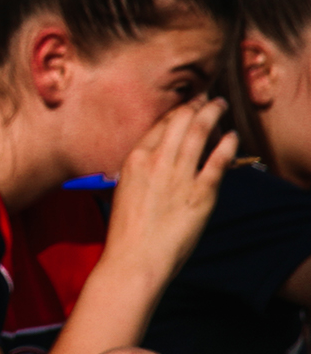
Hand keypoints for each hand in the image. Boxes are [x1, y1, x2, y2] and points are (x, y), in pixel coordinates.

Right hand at [101, 97, 233, 289]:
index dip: (174, 112)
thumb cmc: (124, 232)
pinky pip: (216, 161)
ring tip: (218, 104)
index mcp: (134, 161)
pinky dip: (225, 145)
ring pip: (197, 134)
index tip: (184, 104)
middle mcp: (156, 162)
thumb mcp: (123, 193)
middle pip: (178, 123)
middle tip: (204, 96)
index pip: (158, 126)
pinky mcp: (200, 194)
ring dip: (210, 115)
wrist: (134, 258)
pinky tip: (231, 135)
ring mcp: (179, 177)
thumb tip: (147, 166)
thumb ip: (137, 174)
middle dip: (194, 105)